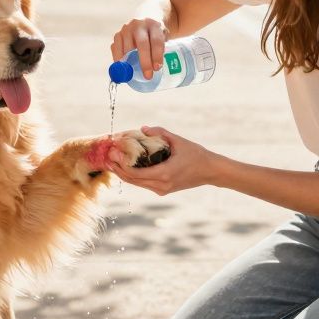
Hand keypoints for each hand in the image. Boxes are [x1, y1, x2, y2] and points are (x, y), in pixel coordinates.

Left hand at [106, 126, 220, 195]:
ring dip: (123, 173)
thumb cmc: (196, 154)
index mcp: (164, 174)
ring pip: (136, 183)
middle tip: (108, 156)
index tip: (113, 153)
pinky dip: (133, 176)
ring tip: (112, 161)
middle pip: (132, 180)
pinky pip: (143, 184)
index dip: (121, 164)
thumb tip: (142, 128)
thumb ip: (160, 133)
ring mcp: (161, 190)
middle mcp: (160, 185)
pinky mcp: (163, 190)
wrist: (210, 171)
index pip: (134, 173)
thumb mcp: (178, 141)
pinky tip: (125, 167)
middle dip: (117, 169)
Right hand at [110, 17, 168, 79]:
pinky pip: (115, 49)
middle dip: (144, 62)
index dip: (156, 55)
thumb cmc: (155, 36)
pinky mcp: (117, 35)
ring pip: (128, 47)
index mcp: (154, 25)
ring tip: (134, 74)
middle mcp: (139, 25)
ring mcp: (126, 29)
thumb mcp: (163, 39)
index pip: (156, 40)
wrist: (146, 23)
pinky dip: (119, 60)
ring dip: (131, 63)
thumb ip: (162, 50)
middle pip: (142, 44)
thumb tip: (157, 69)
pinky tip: (124, 68)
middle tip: (148, 76)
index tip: (157, 68)